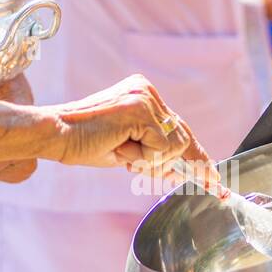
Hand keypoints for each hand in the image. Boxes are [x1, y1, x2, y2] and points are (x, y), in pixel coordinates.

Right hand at [44, 74, 208, 169]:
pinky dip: (143, 158)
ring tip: (120, 151)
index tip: (215, 179)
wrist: (55, 134)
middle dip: (178, 165)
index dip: (197, 157)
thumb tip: (178, 170)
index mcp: (143, 95)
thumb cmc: (82, 143)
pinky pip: (162, 148)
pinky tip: (119, 147)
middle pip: (183, 138)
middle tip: (161, 173)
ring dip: (149, 161)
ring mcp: (145, 98)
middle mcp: (147, 91)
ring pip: (175, 146)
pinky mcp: (141, 109)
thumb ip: (152, 152)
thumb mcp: (126, 149)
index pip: (177, 129)